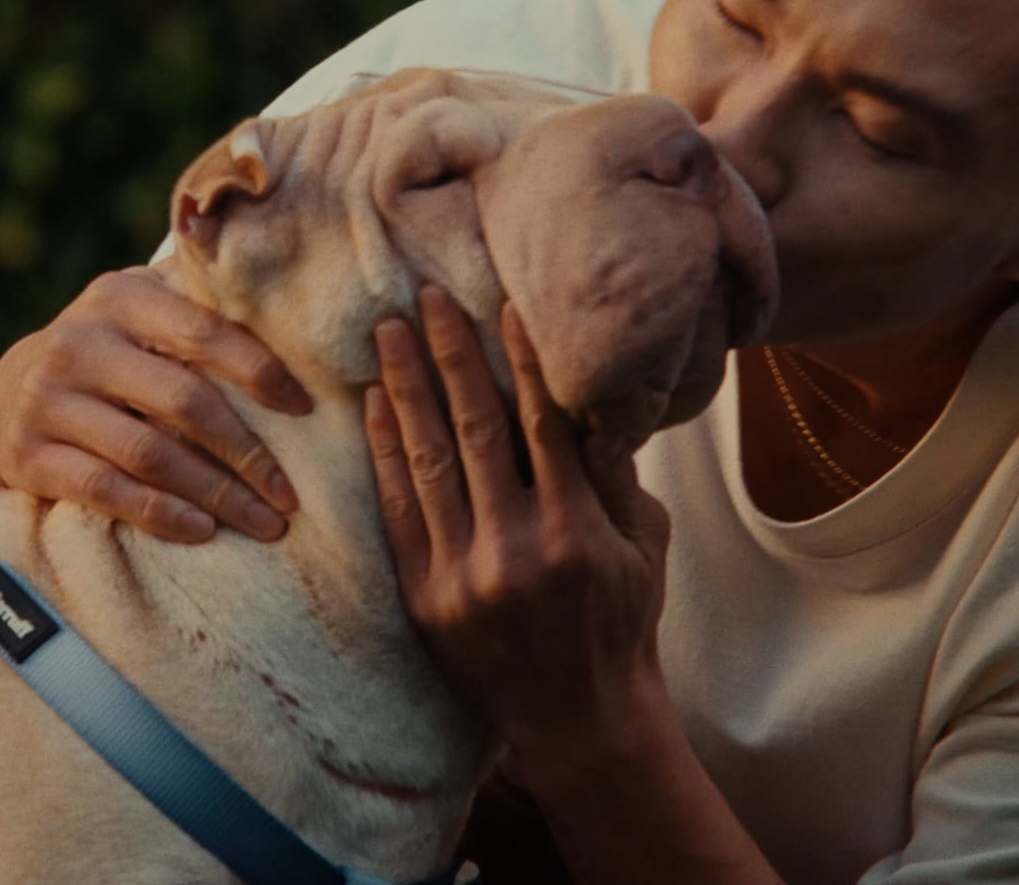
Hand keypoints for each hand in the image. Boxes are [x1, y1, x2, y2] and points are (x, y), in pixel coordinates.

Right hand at [0, 266, 310, 541]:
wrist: (10, 393)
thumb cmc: (112, 352)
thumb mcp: (142, 311)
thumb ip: (199, 307)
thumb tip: (300, 324)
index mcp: (119, 298)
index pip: (204, 333)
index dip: (260, 372)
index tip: (305, 409)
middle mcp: (77, 344)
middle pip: (184, 401)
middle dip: (247, 452)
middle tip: (290, 494)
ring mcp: (46, 401)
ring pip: (149, 454)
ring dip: (215, 494)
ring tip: (263, 524)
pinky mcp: (26, 455)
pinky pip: (105, 490)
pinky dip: (159, 514)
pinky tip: (202, 530)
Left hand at [364, 284, 671, 746]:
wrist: (577, 719)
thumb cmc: (622, 621)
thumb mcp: (645, 545)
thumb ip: (616, 473)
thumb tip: (594, 395)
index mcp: (576, 532)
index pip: (542, 424)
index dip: (519, 359)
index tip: (499, 305)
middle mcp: (515, 551)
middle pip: (474, 430)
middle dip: (449, 356)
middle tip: (427, 299)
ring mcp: (462, 577)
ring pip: (426, 461)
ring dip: (404, 389)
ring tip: (388, 334)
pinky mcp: (423, 598)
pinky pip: (396, 511)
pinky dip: (383, 453)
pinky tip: (373, 405)